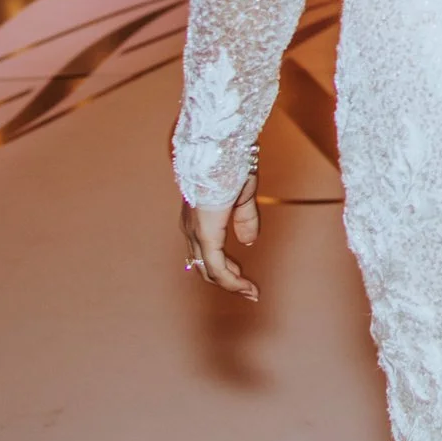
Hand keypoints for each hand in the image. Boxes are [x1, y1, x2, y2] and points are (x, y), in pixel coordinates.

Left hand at [179, 165, 260, 301]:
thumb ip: (245, 220)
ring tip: (250, 292)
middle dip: (228, 281)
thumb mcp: (242, 196)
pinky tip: (246, 286)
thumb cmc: (231, 165)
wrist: (221, 149)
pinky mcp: (205, 233)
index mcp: (198, 219)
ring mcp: (195, 232)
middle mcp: (191, 229)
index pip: (207, 253)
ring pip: (209, 270)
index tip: (246, 280)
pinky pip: (216, 266)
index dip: (226, 269)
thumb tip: (248, 241)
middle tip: (249, 290)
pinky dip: (231, 280)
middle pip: (205, 266)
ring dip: (231, 284)